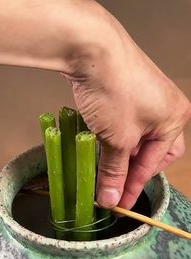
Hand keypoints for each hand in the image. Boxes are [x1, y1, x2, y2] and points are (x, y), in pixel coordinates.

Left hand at [65, 2, 190, 208]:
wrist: (91, 48)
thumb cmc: (114, 90)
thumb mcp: (116, 140)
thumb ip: (114, 172)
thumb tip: (111, 198)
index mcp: (173, 120)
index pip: (154, 164)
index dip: (134, 187)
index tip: (119, 203)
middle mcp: (165, 107)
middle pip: (153, 151)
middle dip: (134, 169)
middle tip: (117, 182)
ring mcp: (146, 97)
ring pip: (136, 137)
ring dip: (120, 154)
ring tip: (103, 166)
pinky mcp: (128, 91)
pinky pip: (125, 123)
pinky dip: (114, 138)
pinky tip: (99, 145)